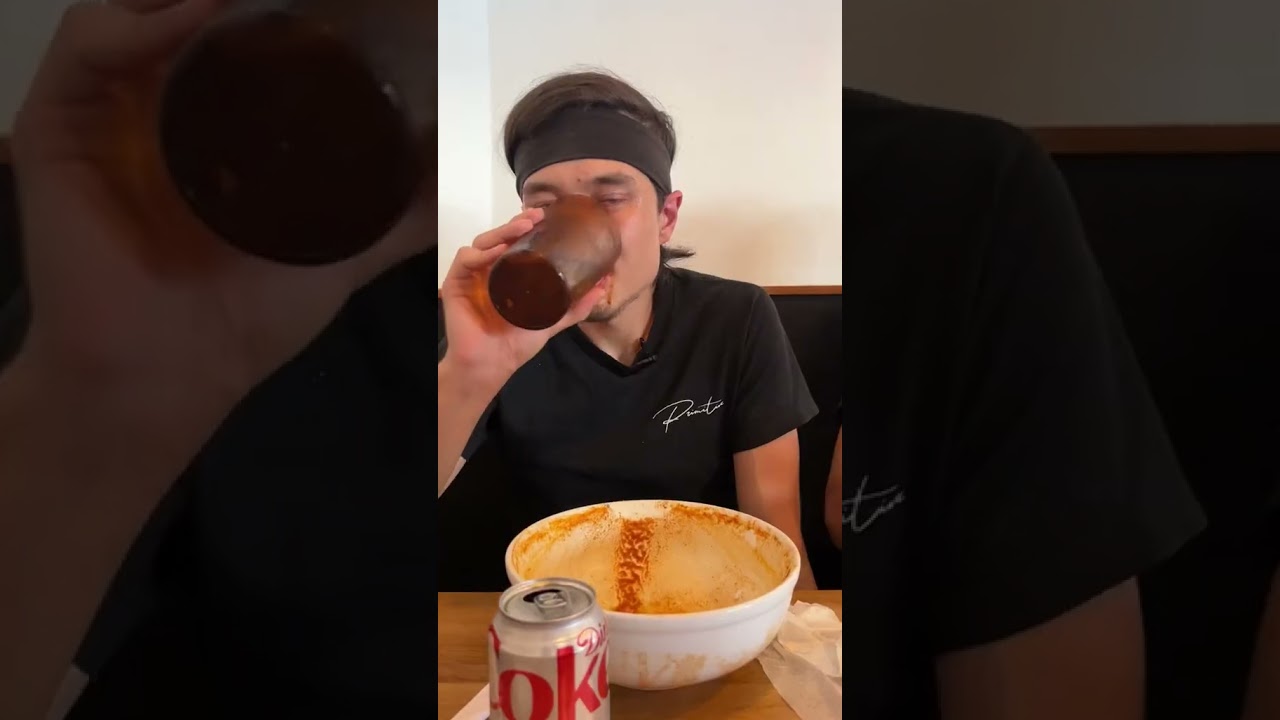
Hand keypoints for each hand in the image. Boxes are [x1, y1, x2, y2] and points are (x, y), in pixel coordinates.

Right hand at [11, 0, 432, 424]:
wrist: (172, 374)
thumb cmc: (247, 319)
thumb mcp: (340, 251)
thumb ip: (394, 213)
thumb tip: (449, 168)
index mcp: (212, 129)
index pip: (236, 41)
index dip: (273, 15)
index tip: (329, 4)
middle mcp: (156, 110)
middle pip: (187, 21)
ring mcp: (105, 115)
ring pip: (136, 18)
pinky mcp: (56, 130)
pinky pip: (86, 47)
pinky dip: (136, 24)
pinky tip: (195, 17)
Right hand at [439, 209, 606, 389]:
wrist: (494, 364)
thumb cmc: (517, 343)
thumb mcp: (552, 320)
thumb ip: (575, 306)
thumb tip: (603, 286)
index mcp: (509, 273)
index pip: (516, 241)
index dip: (528, 226)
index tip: (547, 217)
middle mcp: (490, 269)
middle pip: (500, 237)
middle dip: (517, 223)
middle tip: (537, 216)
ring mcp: (472, 276)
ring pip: (483, 242)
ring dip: (502, 231)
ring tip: (523, 227)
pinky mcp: (455, 284)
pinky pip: (465, 259)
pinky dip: (480, 253)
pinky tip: (497, 251)